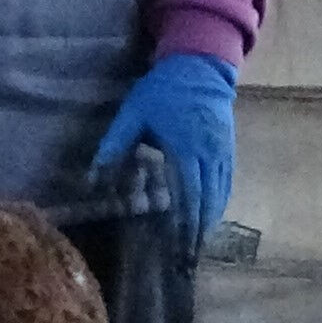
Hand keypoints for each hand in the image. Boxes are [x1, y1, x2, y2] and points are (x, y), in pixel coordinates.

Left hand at [90, 53, 237, 236]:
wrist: (200, 65)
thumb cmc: (163, 89)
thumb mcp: (134, 111)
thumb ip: (116, 143)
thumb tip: (93, 175)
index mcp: (183, 147)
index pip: (185, 193)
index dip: (181, 222)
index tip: (174, 245)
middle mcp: (207, 154)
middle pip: (206, 200)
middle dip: (196, 230)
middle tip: (187, 256)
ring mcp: (221, 152)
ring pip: (219, 194)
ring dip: (209, 220)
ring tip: (198, 244)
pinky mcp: (229, 148)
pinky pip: (227, 182)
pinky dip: (219, 202)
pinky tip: (211, 217)